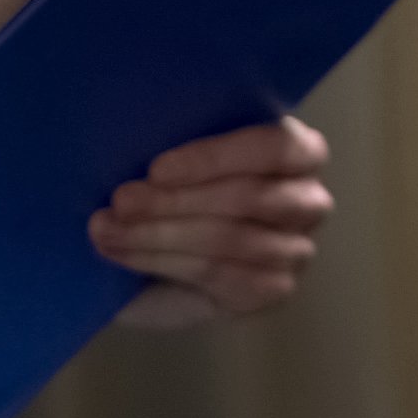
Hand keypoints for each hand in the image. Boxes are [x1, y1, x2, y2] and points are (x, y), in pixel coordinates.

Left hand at [95, 117, 334, 326]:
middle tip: (122, 201)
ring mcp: (297, 248)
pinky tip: (124, 254)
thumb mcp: (181, 155)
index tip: (156, 169)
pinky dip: (162, 263)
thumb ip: (178, 137)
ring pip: (230, 240)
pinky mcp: (274, 288)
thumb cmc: (179, 189)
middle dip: (175, 200)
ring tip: (109, 229)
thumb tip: (135, 130)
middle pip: (249, 197)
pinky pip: (220, 276)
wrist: (165, 260)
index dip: (215, 158)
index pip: (274, 147)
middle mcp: (309, 199)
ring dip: (160, 235)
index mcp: (298, 150)